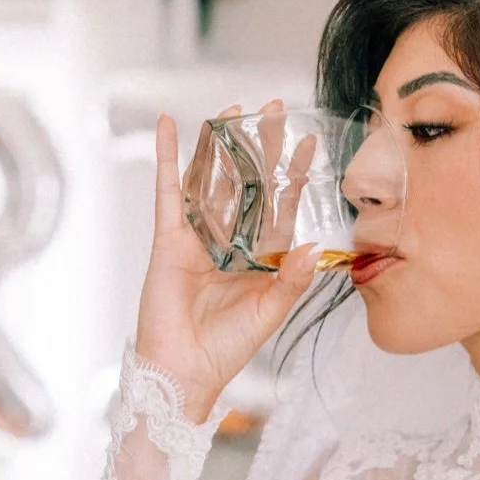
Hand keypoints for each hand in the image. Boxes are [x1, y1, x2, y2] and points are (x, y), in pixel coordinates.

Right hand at [134, 104, 317, 420]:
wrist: (184, 371)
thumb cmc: (226, 349)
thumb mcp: (270, 312)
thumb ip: (292, 279)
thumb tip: (312, 247)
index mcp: (257, 257)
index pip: (279, 205)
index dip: (292, 174)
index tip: (308, 143)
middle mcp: (229, 241)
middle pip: (247, 182)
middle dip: (260, 146)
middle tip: (274, 108)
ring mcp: (197, 236)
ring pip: (212, 178)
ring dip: (220, 143)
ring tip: (232, 109)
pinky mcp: (168, 238)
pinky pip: (168, 190)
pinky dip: (167, 157)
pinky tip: (167, 126)